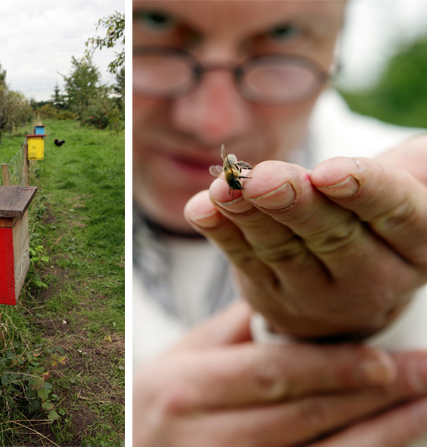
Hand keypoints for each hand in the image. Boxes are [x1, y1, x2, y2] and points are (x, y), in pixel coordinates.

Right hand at [133, 301, 426, 446]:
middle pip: (300, 415)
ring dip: (378, 434)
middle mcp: (201, 434)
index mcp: (184, 386)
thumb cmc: (162, 399)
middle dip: (369, 396)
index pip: (269, 373)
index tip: (384, 357)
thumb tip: (296, 294)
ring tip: (422, 407)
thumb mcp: (183, 357)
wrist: (133, 443)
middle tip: (421, 371)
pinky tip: (388, 438)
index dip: (330, 368)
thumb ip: (236, 327)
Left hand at [184, 136, 426, 337]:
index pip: (396, 214)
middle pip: (331, 235)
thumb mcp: (407, 190)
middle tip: (265, 180)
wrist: (347, 281)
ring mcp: (316, 294)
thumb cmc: (377, 215)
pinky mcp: (271, 295)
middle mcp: (371, 278)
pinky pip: (243, 261)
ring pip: (281, 250)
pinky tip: (201, 209)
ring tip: (226, 188)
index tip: (330, 172)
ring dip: (249, 216)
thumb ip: (406, 168)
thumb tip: (400, 155)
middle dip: (294, 204)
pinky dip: (221, 233)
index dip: (365, 192)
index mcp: (416, 245)